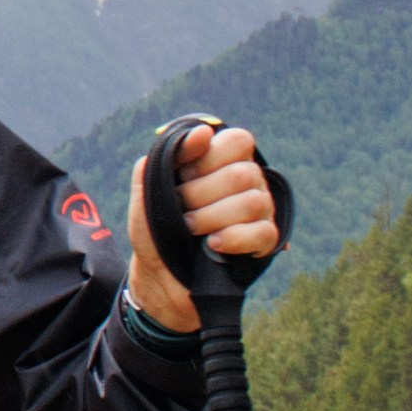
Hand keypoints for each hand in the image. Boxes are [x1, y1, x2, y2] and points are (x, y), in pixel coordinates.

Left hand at [125, 123, 279, 334]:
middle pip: (244, 173)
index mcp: (224, 164)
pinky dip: (233, 238)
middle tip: (182, 211)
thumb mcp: (147, 194)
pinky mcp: (263, 243)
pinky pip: (264, 233)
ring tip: (192, 230)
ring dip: (213, 218)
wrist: (159, 278)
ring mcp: (260, 212)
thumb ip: (165, 158)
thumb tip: (201, 132)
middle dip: (202, 194)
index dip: (209, 157)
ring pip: (254, 202)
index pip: (239, 141)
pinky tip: (213, 245)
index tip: (184, 177)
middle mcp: (248, 183)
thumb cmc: (156, 231)